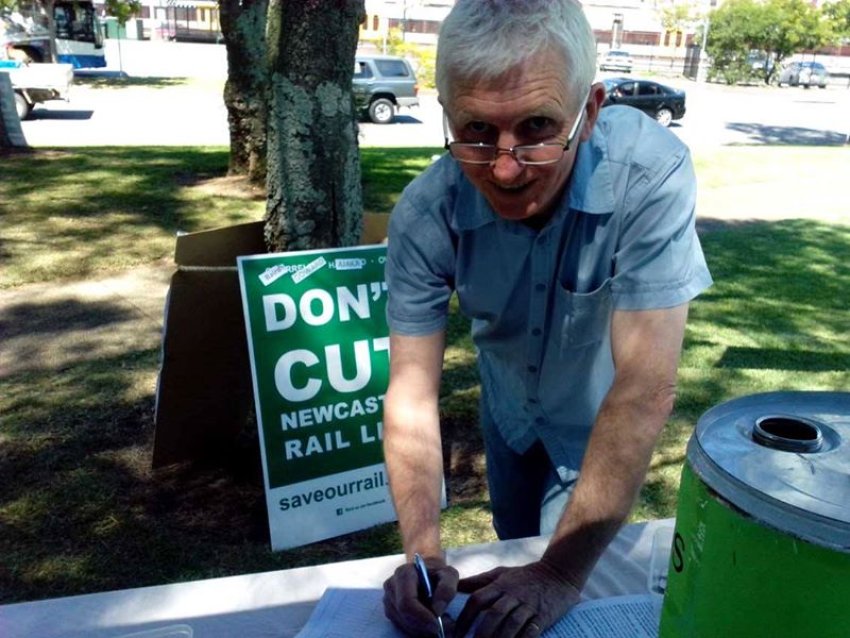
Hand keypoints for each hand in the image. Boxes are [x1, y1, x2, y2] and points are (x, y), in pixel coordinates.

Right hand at [383, 556, 458, 636]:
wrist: (428, 573)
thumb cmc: (439, 574)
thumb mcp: (449, 575)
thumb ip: (447, 589)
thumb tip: (436, 610)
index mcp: (403, 573)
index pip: (406, 602)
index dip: (421, 617)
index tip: (437, 625)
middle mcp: (391, 585)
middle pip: (403, 615)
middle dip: (422, 626)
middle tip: (440, 628)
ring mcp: (388, 598)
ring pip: (402, 623)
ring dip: (421, 629)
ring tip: (437, 623)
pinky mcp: (389, 610)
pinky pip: (401, 626)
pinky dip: (416, 629)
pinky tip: (427, 623)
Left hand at [453, 561, 580, 637]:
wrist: (558, 574)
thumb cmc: (525, 576)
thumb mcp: (501, 574)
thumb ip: (479, 581)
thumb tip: (456, 585)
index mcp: (500, 585)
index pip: (478, 600)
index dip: (465, 617)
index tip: (456, 633)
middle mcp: (513, 595)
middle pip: (494, 614)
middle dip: (481, 632)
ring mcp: (529, 606)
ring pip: (512, 624)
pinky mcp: (543, 616)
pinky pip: (531, 631)